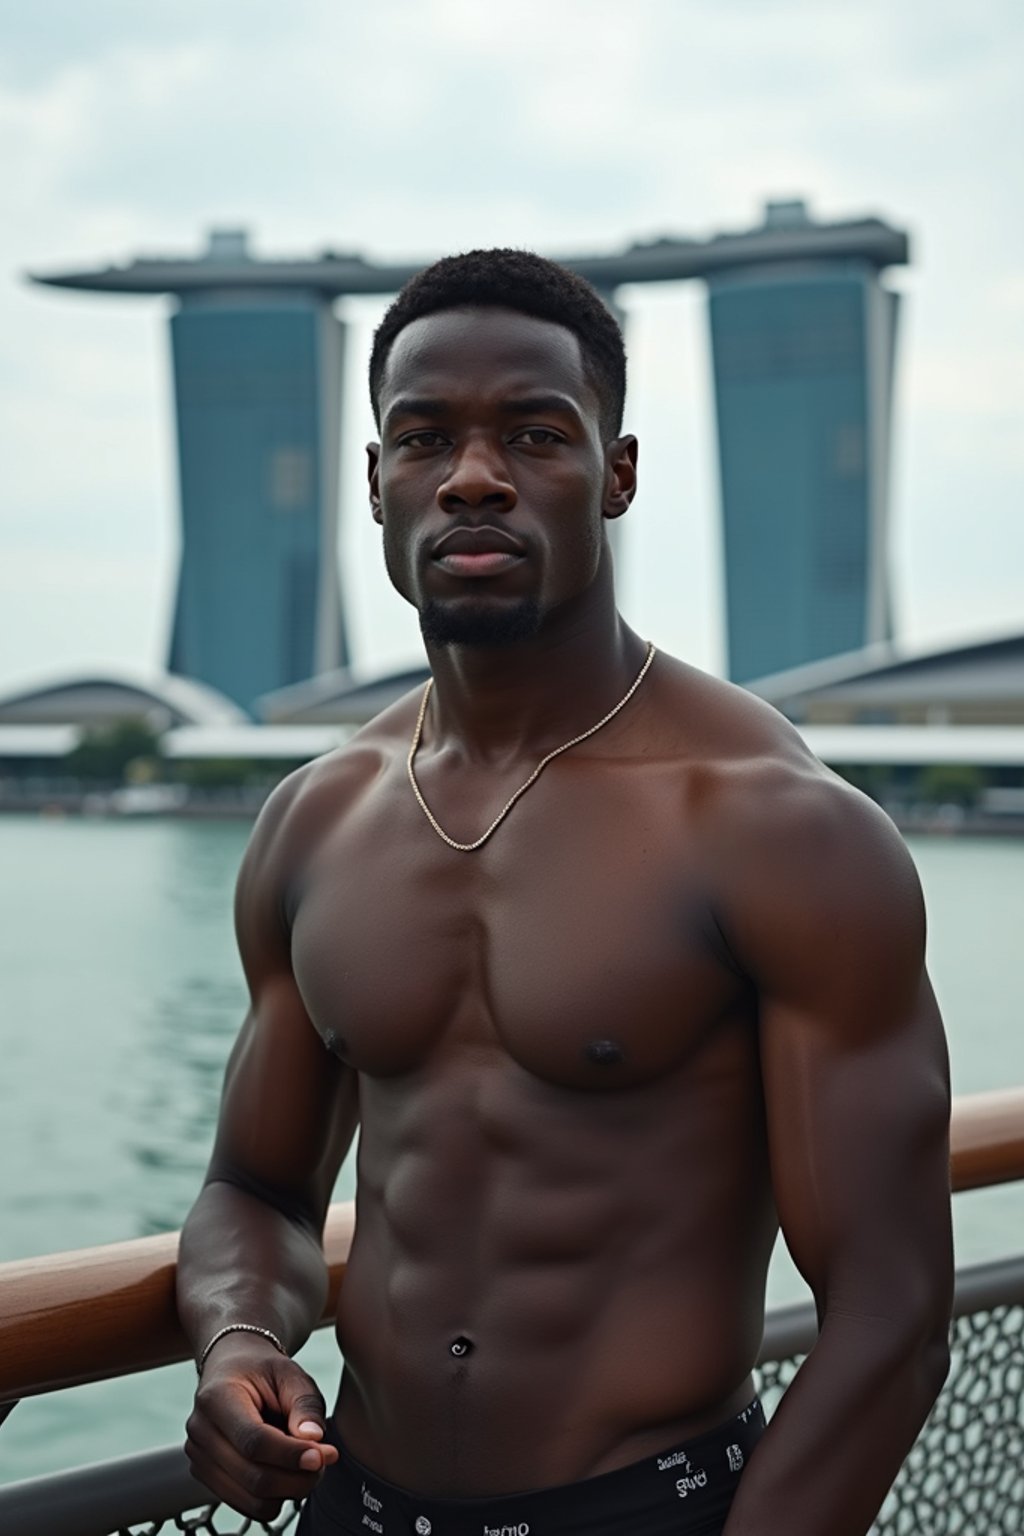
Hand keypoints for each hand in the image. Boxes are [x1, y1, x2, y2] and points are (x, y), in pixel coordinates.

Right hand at [184, 1333, 340, 1519]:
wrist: (232, 1368)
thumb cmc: (263, 1370)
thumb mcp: (290, 1373)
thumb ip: (304, 1404)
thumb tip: (314, 1439)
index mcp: (217, 1397)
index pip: (254, 1441)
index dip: (291, 1455)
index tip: (323, 1456)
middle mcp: (201, 1430)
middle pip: (253, 1477)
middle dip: (297, 1478)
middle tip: (325, 1461)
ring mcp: (198, 1457)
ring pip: (251, 1500)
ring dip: (289, 1491)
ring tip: (307, 1464)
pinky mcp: (205, 1475)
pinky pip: (246, 1505)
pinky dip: (274, 1496)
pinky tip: (286, 1471)